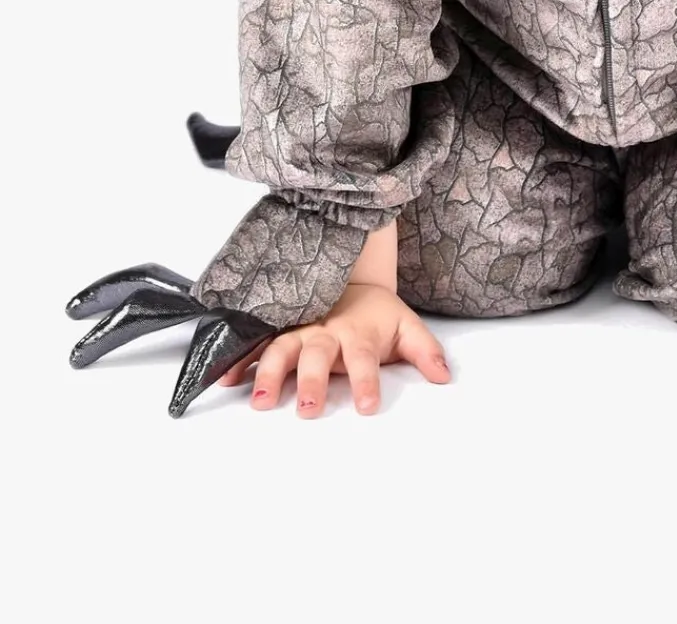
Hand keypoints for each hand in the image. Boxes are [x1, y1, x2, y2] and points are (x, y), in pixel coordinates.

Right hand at [216, 281, 450, 416]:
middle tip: (309, 409)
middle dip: (312, 382)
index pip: (364, 359)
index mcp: (357, 334)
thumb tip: (445, 377)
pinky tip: (226, 379)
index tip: (369, 406)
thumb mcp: (406, 326)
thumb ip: (425, 351)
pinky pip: (256, 345)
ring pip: (281, 349)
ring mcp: (298, 330)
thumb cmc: (377, 312)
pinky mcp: (279, 331)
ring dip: (270, 374)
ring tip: (261, 400)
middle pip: (318, 356)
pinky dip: (240, 361)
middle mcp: (325, 332)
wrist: (349, 272)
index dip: (366, 381)